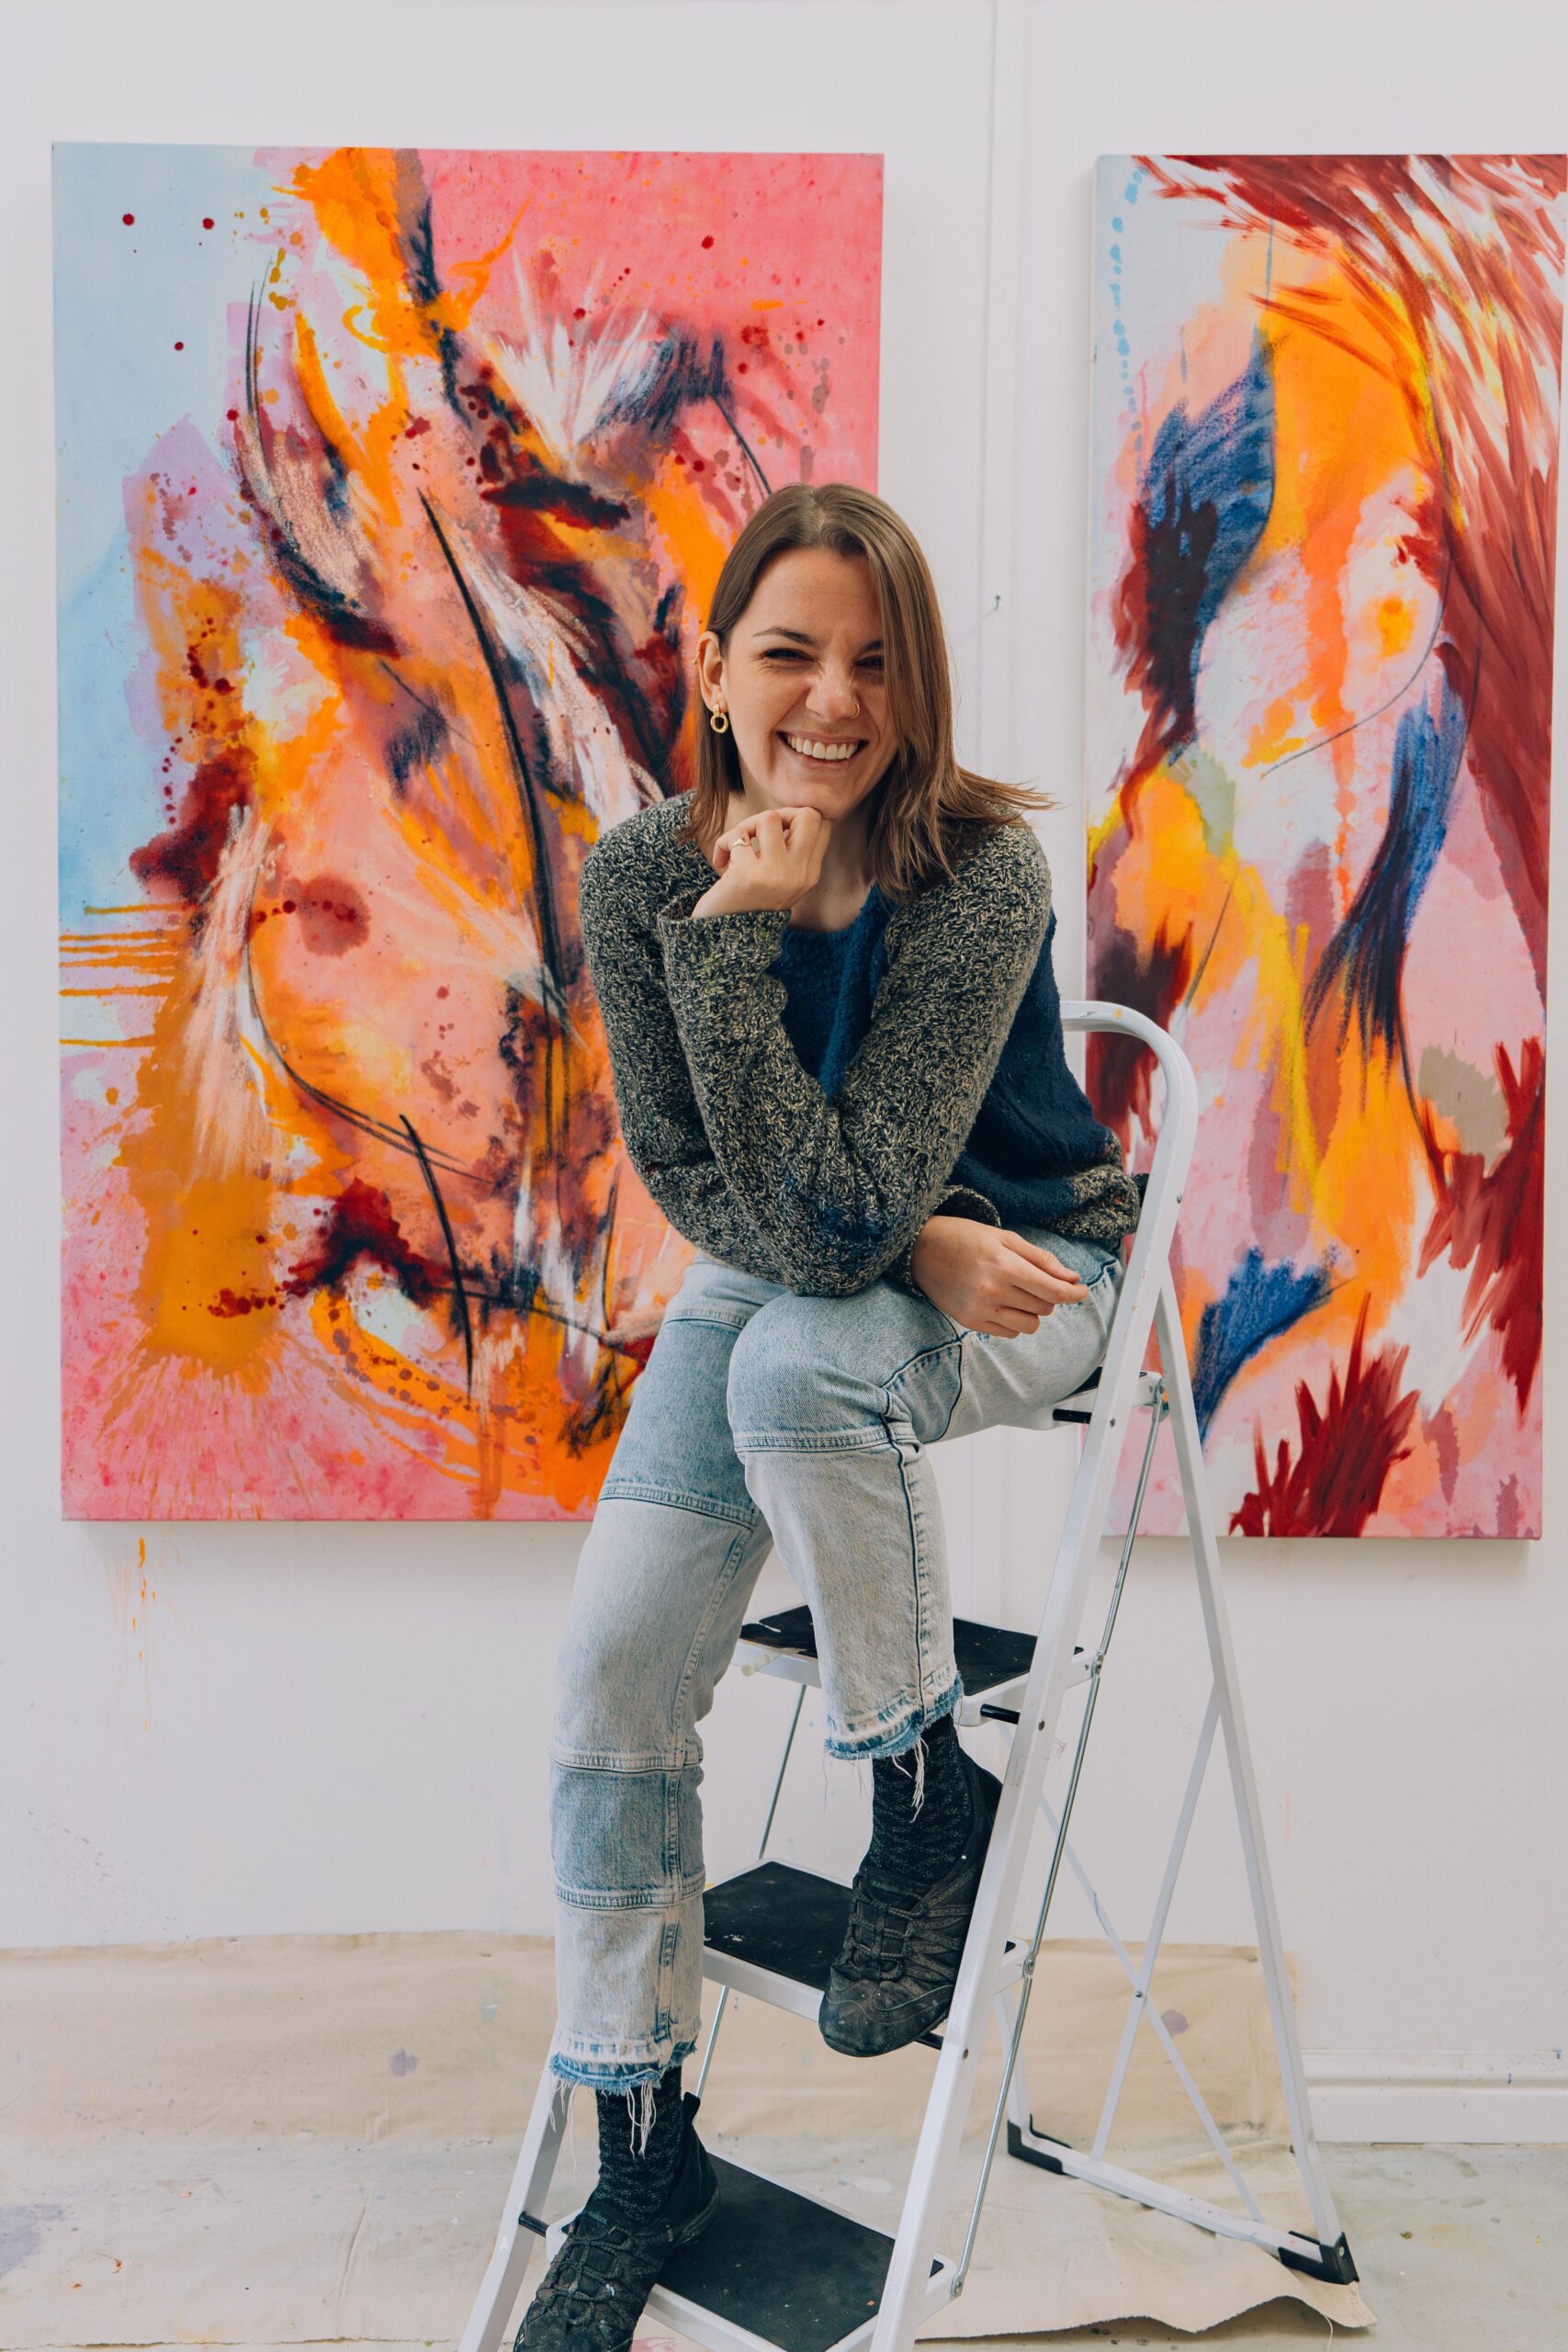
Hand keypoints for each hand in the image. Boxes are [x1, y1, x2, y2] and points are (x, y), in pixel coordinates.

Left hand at [693, 805, 828, 916]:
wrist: (724, 938)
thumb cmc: (748, 900)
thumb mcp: (780, 879)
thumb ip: (790, 851)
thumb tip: (788, 812)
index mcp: (810, 874)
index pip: (823, 824)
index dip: (796, 816)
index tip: (776, 832)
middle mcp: (799, 875)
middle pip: (807, 814)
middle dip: (779, 812)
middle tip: (761, 832)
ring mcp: (776, 875)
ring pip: (769, 817)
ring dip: (747, 826)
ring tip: (737, 846)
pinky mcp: (749, 876)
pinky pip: (738, 836)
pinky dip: (723, 844)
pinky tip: (721, 862)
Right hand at [909, 1216, 1091, 1335]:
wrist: (920, 1249)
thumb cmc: (964, 1237)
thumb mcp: (1004, 1238)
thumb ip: (1040, 1259)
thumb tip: (1070, 1278)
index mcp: (1005, 1266)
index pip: (1052, 1290)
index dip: (1073, 1293)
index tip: (1082, 1292)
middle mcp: (993, 1291)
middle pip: (1044, 1308)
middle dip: (1048, 1297)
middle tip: (1036, 1281)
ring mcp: (980, 1310)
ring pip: (1029, 1326)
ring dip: (1033, 1312)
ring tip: (1019, 1294)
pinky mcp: (970, 1322)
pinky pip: (1009, 1333)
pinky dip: (1014, 1321)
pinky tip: (1003, 1303)